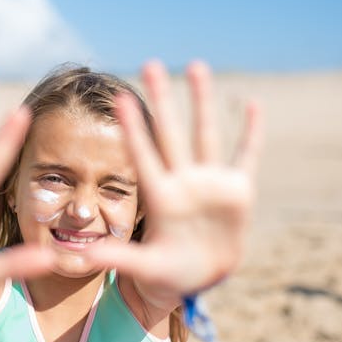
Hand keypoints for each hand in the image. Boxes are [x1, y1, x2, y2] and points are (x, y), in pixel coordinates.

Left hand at [83, 60, 260, 303]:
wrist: (197, 278)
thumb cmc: (164, 273)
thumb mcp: (142, 267)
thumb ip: (119, 258)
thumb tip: (88, 256)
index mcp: (159, 197)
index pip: (143, 155)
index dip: (133, 128)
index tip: (119, 97)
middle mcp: (183, 182)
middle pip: (172, 133)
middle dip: (162, 100)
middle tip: (150, 64)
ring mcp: (210, 184)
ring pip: (206, 134)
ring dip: (202, 101)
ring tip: (196, 66)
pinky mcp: (237, 191)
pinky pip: (247, 156)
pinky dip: (251, 133)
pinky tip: (253, 104)